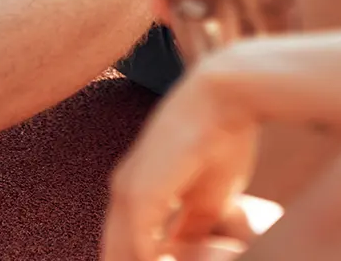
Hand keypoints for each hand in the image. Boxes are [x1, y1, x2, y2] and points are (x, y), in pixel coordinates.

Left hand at [102, 58, 265, 260]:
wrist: (222, 96)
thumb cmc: (223, 140)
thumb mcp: (208, 197)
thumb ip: (191, 227)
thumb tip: (181, 253)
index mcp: (136, 187)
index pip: (126, 242)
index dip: (141, 258)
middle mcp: (123, 189)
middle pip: (117, 250)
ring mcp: (126, 191)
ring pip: (121, 254)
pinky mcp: (138, 194)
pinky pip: (137, 249)